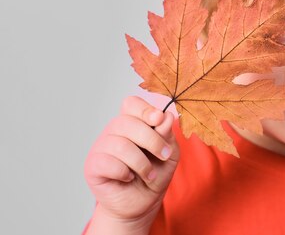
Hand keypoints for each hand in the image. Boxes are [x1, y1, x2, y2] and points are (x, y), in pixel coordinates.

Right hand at [84, 96, 178, 231]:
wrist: (142, 203)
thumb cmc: (155, 173)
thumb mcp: (169, 153)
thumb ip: (166, 135)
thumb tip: (166, 116)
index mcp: (133, 122)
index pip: (131, 104)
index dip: (144, 109)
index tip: (159, 119)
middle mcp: (114, 131)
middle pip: (127, 122)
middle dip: (152, 140)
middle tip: (164, 155)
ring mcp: (101, 147)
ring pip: (121, 145)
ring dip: (142, 163)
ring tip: (150, 174)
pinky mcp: (93, 165)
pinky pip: (109, 163)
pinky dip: (125, 172)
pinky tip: (128, 178)